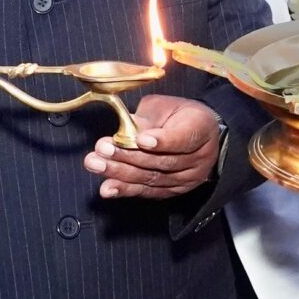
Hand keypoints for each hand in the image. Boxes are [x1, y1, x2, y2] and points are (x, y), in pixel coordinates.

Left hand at [84, 94, 221, 200]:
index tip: (141, 139)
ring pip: (153, 178)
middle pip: (163, 162)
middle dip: (129, 156)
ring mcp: (189, 178)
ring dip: (121, 173)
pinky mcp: (175, 191)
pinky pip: (149, 192)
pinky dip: (126, 190)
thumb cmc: (177, 115)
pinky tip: (108, 188)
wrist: (197, 132)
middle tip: (103, 149)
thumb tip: (122, 132)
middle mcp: (200, 157)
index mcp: (201, 127)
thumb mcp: (164, 107)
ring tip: (97, 165)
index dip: (162, 141)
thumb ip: (147, 120)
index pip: (184, 138)